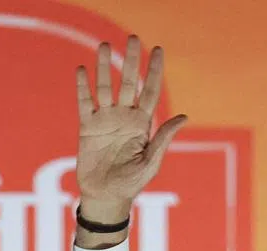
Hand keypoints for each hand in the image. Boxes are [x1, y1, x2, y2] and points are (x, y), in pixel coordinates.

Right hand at [75, 36, 186, 225]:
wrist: (106, 197)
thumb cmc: (132, 183)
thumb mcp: (151, 162)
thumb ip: (163, 138)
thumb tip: (184, 117)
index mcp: (142, 124)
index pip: (151, 91)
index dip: (155, 71)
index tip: (158, 50)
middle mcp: (124, 117)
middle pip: (128, 83)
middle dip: (130, 61)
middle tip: (133, 38)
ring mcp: (105, 120)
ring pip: (105, 87)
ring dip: (103, 67)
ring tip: (104, 46)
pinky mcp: (87, 127)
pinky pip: (85, 102)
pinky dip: (83, 86)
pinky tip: (83, 69)